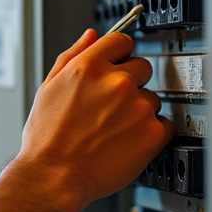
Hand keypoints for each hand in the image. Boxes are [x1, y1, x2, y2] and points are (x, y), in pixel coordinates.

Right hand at [20, 28, 174, 204]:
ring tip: (114, 129)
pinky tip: (128, 141)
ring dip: (139, 110)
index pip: (121, 41)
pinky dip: (151, 132)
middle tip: (112, 106)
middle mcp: (117, 82)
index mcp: (89, 67)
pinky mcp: (152, 133)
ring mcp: (138, 107)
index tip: (120, 63)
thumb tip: (91, 36)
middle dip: (131, 82)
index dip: (120, 53)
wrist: (54, 176)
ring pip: (152, 98)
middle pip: (142, 67)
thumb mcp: (48, 87)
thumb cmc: (47, 139)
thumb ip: (72, 55)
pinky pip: (164, 124)